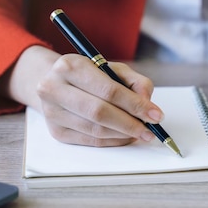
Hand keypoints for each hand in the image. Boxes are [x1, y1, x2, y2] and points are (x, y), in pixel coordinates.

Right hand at [0, 45, 163, 145]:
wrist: (55, 83)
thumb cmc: (88, 75)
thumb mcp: (113, 68)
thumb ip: (135, 82)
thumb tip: (148, 104)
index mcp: (70, 66)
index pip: (108, 90)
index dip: (135, 104)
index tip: (156, 115)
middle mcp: (54, 88)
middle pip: (100, 112)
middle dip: (130, 123)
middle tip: (150, 130)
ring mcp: (52, 112)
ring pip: (95, 129)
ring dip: (123, 134)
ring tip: (141, 133)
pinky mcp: (56, 132)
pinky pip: (91, 141)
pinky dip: (113, 141)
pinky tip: (125, 137)